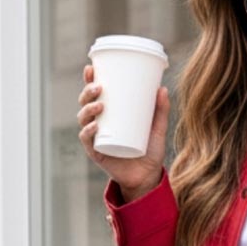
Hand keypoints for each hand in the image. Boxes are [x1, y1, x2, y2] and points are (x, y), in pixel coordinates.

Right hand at [78, 61, 170, 197]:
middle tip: (99, 87)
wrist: (148, 177)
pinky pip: (87, 141)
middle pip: (85, 103)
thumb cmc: (149, 151)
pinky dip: (89, 132)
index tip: (90, 68)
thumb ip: (160, 110)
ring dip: (88, 109)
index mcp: (109, 114)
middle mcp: (99, 124)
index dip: (89, 80)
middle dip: (87, 92)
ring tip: (100, 105)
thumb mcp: (157, 129)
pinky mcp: (97, 153)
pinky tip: (94, 126)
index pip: (95, 94)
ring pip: (84, 119)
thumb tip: (162, 88)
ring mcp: (96, 138)